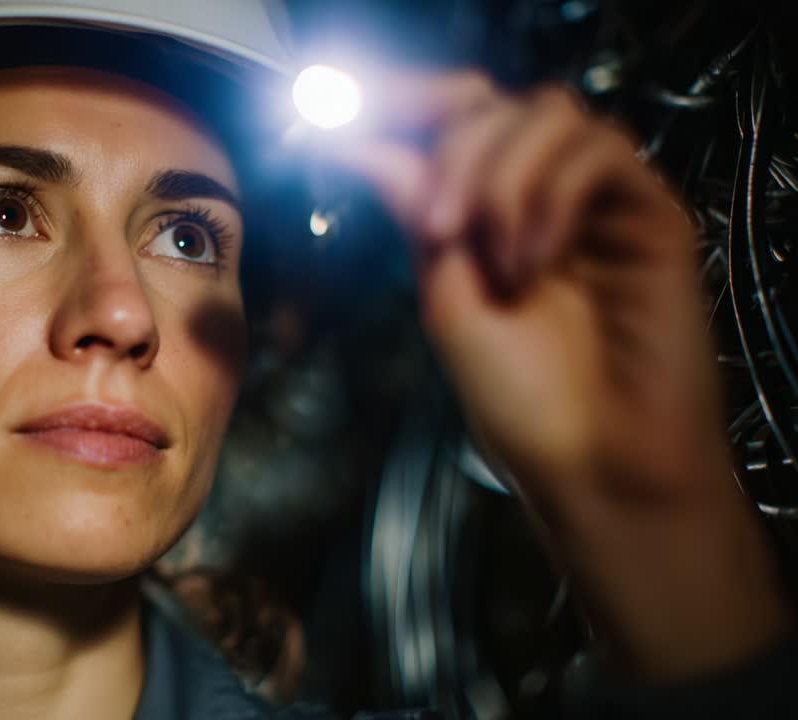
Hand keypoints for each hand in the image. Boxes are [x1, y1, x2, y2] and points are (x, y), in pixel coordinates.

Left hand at [325, 70, 791, 679]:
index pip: (458, 124)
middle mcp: (541, 201)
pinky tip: (534, 258)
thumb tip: (362, 144)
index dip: (409, 102)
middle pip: (499, 106)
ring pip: (551, 115)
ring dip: (501, 176)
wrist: (595, 470)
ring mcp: (597, 206)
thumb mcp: (446, 300)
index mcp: (487, 218)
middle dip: (454, 145)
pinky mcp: (652, 217)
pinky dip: (552, 194)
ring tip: (490, 258)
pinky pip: (601, 153)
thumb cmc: (524, 406)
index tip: (353, 108)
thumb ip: (417, 214)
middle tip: (436, 224)